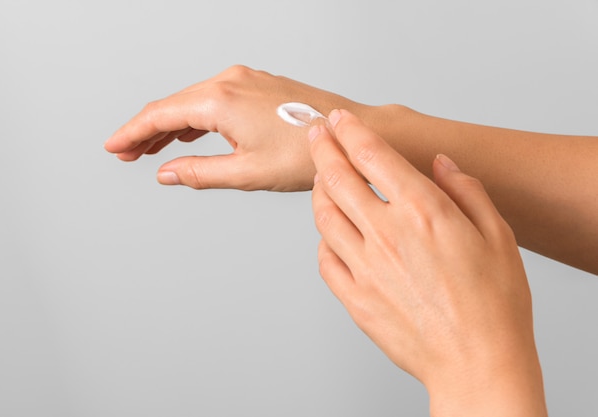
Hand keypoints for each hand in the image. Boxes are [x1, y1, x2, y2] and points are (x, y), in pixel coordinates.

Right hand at [104, 65, 370, 190]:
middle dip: (146, 130)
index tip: (113, 147)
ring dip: (169, 125)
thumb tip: (166, 173)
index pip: (161, 115)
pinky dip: (195, 118)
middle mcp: (229, 81)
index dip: (132, 133)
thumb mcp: (247, 172)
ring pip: (192, 101)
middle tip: (126, 154)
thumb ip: (201, 172)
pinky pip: (213, 99)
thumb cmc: (307, 154)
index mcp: (220, 100)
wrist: (348, 136)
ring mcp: (245, 79)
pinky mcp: (257, 84)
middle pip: (172, 105)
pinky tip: (188, 134)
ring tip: (151, 150)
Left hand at [309, 110, 546, 415]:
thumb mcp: (497, 235)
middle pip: (337, 179)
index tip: (340, 120)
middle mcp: (385, 234)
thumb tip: (441, 165)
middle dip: (323, 150)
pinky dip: (324, 239)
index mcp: (422, 212)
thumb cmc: (494, 304)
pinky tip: (331, 234)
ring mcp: (364, 267)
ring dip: (318, 191)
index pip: (373, 156)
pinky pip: (325, 258)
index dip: (351, 131)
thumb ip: (465, 191)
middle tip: (316, 135)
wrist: (477, 362)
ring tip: (321, 180)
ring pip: (323, 216)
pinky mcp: (354, 297)